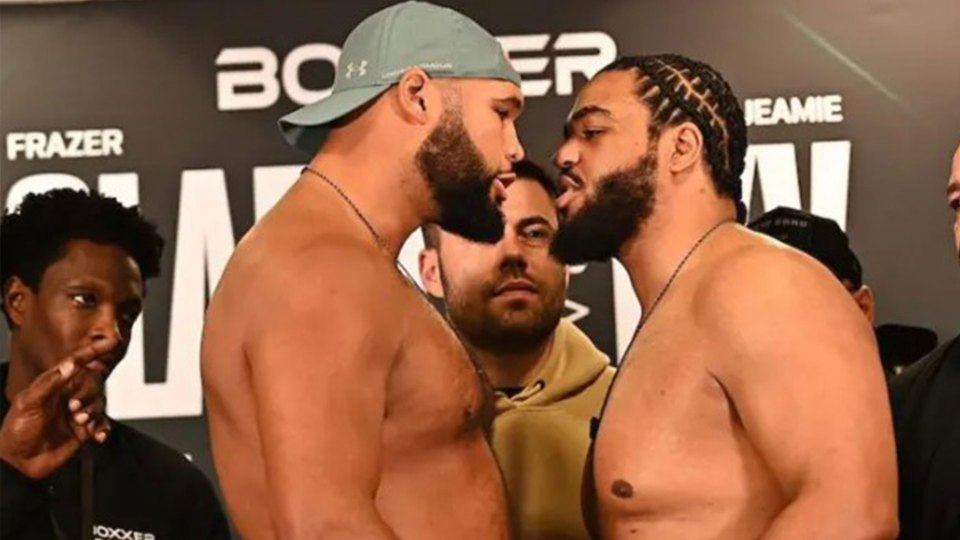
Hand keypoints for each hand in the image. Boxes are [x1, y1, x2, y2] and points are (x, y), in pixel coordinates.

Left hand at [0, 338, 116, 478]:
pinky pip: (102, 424)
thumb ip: (50, 382)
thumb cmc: (16, 432)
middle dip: (89, 394)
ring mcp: (76, 414)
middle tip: (75, 407)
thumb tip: (69, 365)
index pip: (77, 363)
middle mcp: (67, 397)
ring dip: (94, 412)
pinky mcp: (83, 431)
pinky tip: (97, 434)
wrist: (18, 464)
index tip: (109, 343)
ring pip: (99, 403)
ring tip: (80, 422)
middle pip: (93, 384)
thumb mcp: (28, 403)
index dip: (93, 351)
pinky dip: (103, 428)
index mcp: (53, 386)